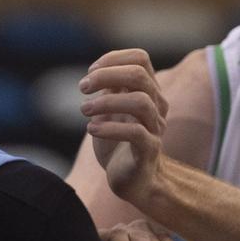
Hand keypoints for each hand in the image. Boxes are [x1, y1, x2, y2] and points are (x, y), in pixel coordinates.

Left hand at [80, 50, 166, 205]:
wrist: (133, 181)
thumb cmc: (118, 144)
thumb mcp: (109, 112)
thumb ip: (108, 91)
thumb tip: (97, 72)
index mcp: (148, 92)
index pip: (140, 58)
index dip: (113, 59)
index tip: (90, 73)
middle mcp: (156, 106)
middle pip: (139, 75)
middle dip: (106, 76)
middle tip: (83, 87)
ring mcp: (155, 128)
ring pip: (140, 101)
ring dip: (106, 102)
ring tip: (84, 110)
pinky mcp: (149, 150)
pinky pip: (136, 132)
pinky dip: (109, 128)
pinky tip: (92, 129)